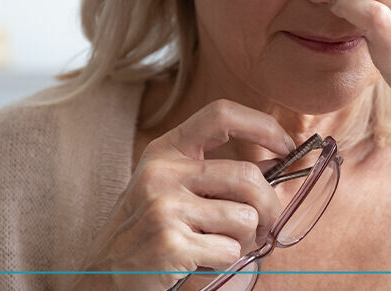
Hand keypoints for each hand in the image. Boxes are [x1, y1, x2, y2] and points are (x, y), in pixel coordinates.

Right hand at [73, 100, 295, 289]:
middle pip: (247, 176)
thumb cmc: (147, 230)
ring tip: (221, 246)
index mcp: (164, 151)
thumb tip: (277, 162)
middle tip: (271, 225)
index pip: (221, 115)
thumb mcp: (172, 188)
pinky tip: (201, 261)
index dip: (262, 126)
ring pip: (245, 218)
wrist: (104, 275)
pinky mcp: (170, 243)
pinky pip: (229, 251)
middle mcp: (162, 172)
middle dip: (272, 206)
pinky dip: (226, 261)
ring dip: (246, 240)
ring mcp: (163, 207)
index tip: (286, 145)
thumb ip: (216, 174)